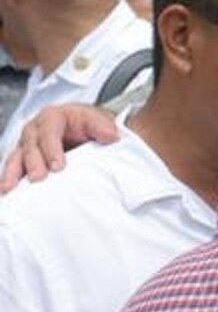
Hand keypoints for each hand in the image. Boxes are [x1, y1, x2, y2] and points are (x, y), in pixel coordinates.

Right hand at [0, 104, 117, 192]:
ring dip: (12, 174)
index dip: (51, 149)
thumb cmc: (88, 124)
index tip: (58, 166)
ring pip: (16, 158)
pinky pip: (14, 169)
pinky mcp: (23, 160)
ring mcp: (26, 145)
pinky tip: (6, 194)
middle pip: (30, 146)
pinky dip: (9, 180)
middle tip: (39, 179)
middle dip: (33, 163)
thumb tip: (112, 136)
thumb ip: (103, 126)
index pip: (49, 132)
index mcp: (52, 117)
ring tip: (9, 188)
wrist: (84, 129)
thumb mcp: (97, 120)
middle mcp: (35, 130)